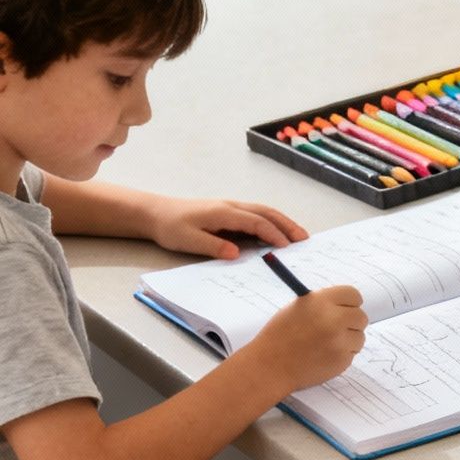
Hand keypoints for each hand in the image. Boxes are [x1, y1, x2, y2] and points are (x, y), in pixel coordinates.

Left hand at [145, 197, 307, 259]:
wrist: (154, 213)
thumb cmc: (170, 227)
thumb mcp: (188, 240)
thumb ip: (214, 246)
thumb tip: (237, 253)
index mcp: (224, 213)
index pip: (256, 222)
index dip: (274, 234)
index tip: (288, 248)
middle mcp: (231, 206)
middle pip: (266, 213)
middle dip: (287, 225)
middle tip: (305, 239)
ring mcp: (230, 207)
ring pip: (263, 211)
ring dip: (283, 222)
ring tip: (298, 235)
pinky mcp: (228, 212)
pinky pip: (256, 214)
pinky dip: (272, 221)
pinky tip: (278, 231)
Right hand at [242, 286, 366, 395]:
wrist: (270, 366)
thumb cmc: (280, 335)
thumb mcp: (298, 308)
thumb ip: (323, 304)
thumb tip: (347, 305)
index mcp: (320, 301)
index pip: (353, 295)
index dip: (350, 302)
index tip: (346, 308)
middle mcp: (333, 319)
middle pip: (361, 317)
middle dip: (351, 322)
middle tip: (337, 328)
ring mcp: (339, 341)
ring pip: (360, 337)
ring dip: (348, 340)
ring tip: (326, 344)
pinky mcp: (342, 360)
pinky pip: (352, 353)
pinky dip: (342, 354)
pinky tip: (323, 355)